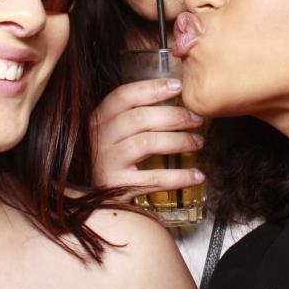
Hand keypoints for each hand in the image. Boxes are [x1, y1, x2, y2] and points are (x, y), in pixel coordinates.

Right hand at [91, 78, 205, 199]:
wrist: (89, 201)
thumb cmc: (109, 159)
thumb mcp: (111, 133)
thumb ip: (133, 115)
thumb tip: (172, 94)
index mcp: (98, 119)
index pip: (123, 96)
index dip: (152, 88)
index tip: (178, 86)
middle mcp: (99, 138)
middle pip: (140, 118)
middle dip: (175, 115)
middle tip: (197, 118)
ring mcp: (107, 162)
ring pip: (148, 143)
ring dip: (179, 141)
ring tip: (198, 142)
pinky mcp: (117, 187)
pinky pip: (154, 179)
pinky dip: (179, 177)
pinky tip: (196, 175)